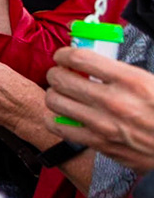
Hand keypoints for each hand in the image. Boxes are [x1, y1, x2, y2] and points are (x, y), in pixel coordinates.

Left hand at [45, 48, 153, 169]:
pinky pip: (60, 127)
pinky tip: (63, 115)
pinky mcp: (99, 143)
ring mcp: (104, 124)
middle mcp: (114, 101)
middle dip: (57, 72)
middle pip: (61, 78)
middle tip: (61, 74)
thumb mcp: (151, 83)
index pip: (81, 58)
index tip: (64, 56)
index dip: (65, 54)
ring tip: (62, 94)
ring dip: (54, 94)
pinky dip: (55, 118)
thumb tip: (94, 62)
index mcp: (131, 80)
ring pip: (55, 101)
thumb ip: (122, 72)